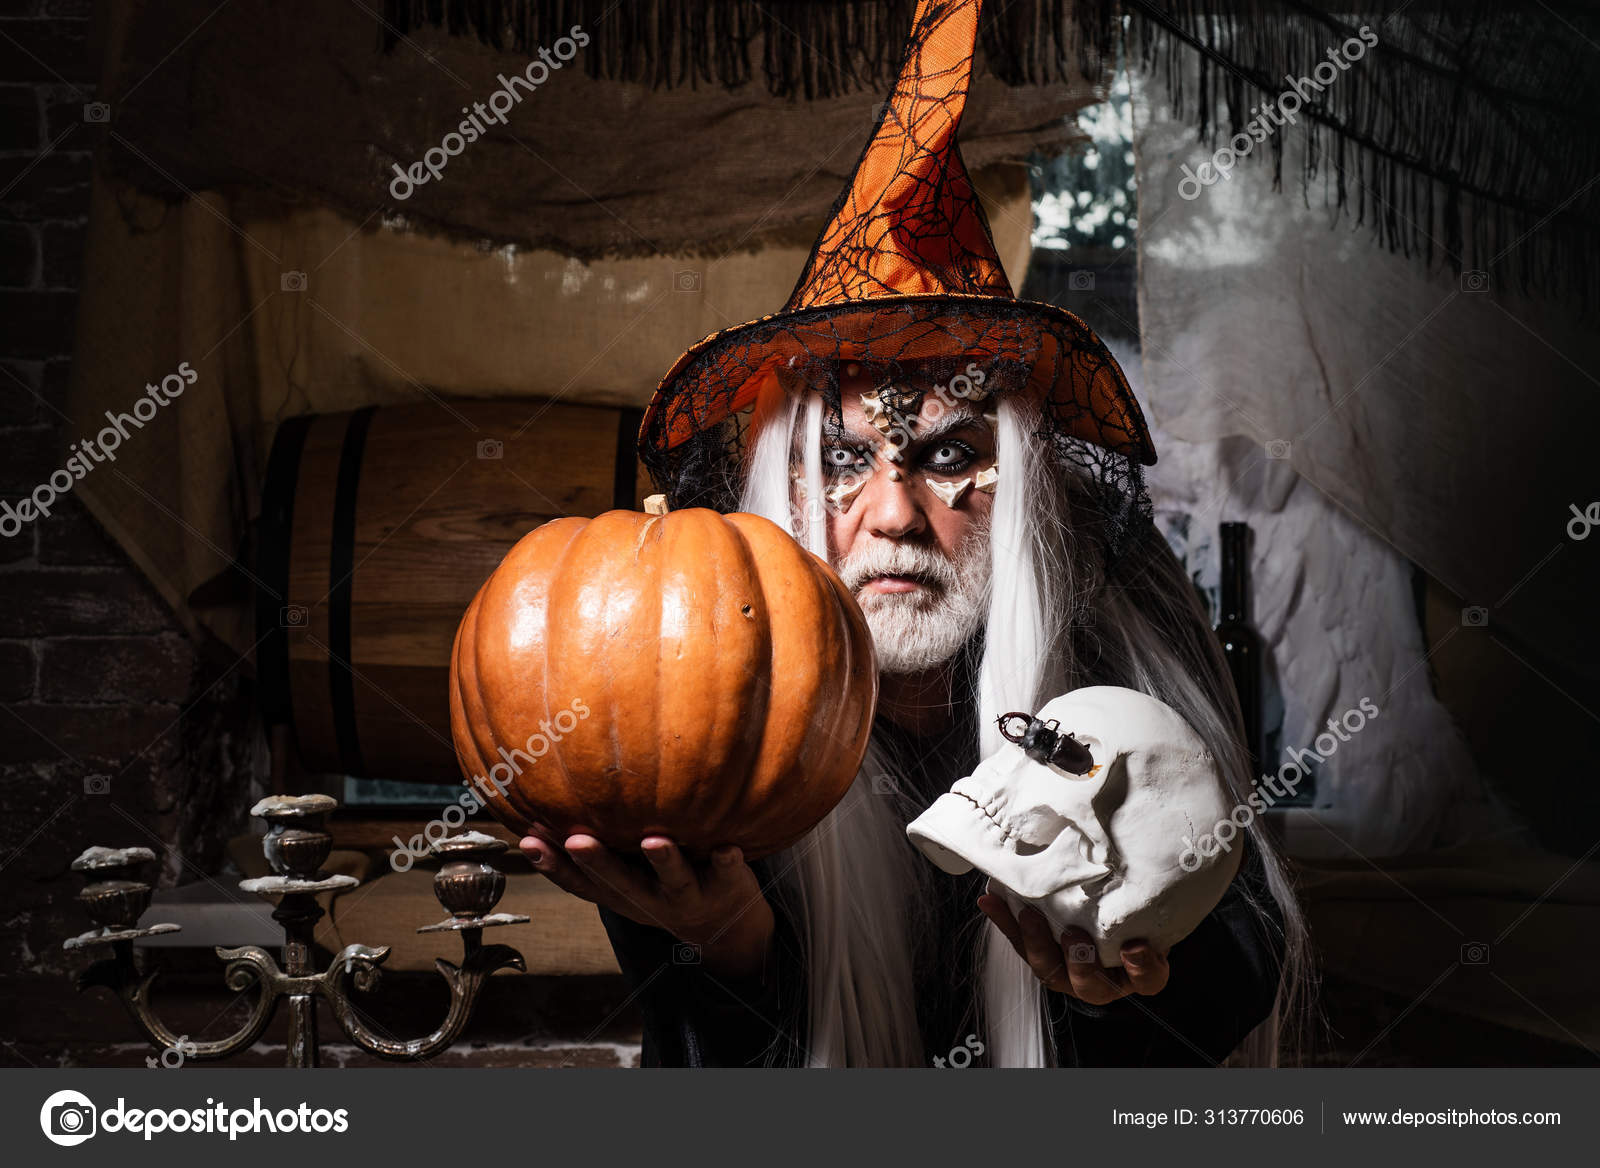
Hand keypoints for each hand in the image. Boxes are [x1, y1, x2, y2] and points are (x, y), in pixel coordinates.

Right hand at [519, 830, 774, 979]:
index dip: (554, 865)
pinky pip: (728, 873)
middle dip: (599, 862)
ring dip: (664, 862)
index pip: (582, 884)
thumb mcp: (626, 880)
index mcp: (623, 895)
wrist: (728, 930)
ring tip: (654, 841)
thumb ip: (595, 856)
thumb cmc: (664, 888)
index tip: (528, 840)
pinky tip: (728, 846)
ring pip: (674, 880)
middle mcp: (652, 899)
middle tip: (577, 839)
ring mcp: (689, 895)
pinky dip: (727, 861)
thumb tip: (540, 815)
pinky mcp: (727, 885)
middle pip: (622, 883)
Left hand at [977, 894, 1169, 1004]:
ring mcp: (1068, 970)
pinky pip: (1019, 942)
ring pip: (1049, 969)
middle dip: (1079, 963)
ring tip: (1028, 916)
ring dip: (1035, 942)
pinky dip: (1005, 920)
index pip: (1147, 978)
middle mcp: (1102, 978)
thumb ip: (1144, 896)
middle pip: (1090, 985)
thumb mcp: (1146, 904)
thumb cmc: (1135, 907)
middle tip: (1073, 935)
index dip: (1141, 968)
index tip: (1134, 947)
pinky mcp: (1040, 953)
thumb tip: (1143, 858)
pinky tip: (991, 901)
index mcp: (1137, 971)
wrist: (1112, 900)